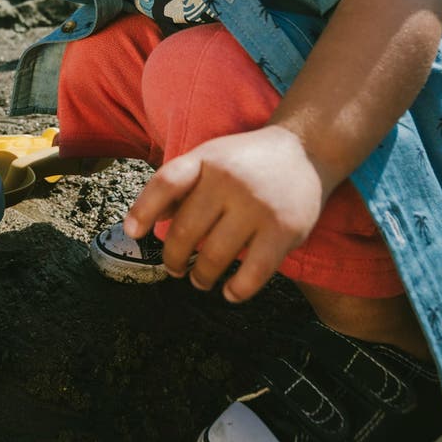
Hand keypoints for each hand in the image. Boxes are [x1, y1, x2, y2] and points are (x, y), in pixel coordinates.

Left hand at [123, 126, 335, 301]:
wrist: (308, 149)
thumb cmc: (249, 160)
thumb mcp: (211, 158)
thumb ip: (180, 185)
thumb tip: (144, 220)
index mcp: (207, 159)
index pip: (166, 182)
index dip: (143, 210)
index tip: (133, 233)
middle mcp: (229, 180)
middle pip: (185, 230)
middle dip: (173, 258)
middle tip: (174, 268)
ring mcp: (257, 205)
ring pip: (214, 256)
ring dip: (201, 277)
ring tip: (200, 279)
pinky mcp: (284, 229)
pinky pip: (253, 272)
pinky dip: (236, 290)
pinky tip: (230, 291)